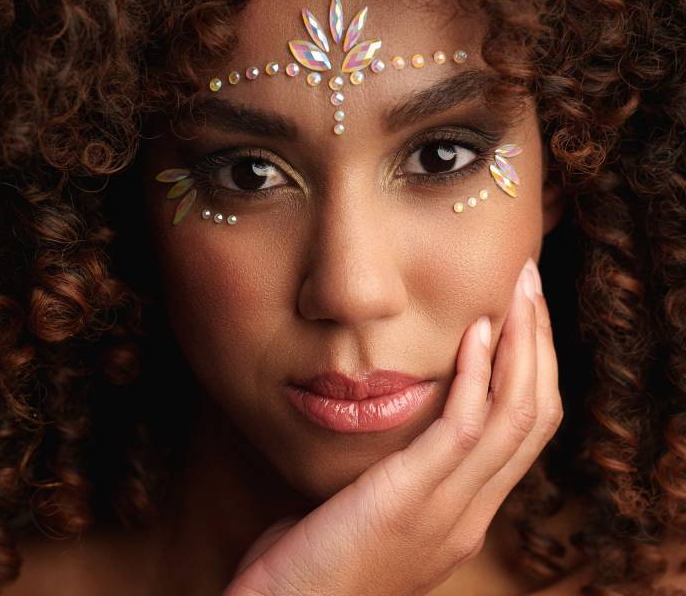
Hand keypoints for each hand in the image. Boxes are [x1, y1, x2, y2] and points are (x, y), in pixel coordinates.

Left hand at [222, 258, 561, 595]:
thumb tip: (389, 432)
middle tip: (532, 285)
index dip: (533, 369)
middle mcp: (469, 515)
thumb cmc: (311, 567)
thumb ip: (392, 478)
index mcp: (463, 516)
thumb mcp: (367, 515)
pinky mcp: (411, 501)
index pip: (523, 434)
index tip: (523, 315)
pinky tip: (477, 331)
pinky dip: (477, 374)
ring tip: (520, 290)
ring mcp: (448, 513)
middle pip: (534, 416)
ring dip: (524, 345)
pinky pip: (465, 428)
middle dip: (540, 343)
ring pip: (515, 416)